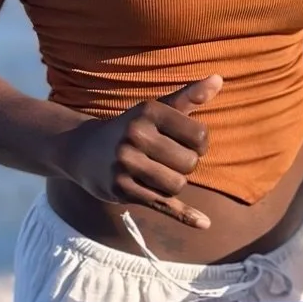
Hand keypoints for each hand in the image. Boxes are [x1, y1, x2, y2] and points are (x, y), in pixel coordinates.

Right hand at [54, 76, 221, 227]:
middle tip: (166, 160)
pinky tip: (205, 223)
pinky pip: (163, 205)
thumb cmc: (130, 129)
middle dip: (184, 165)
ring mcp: (126, 164)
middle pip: (189, 163)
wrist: (83, 151)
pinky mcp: (122, 190)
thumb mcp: (155, 110)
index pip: (200, 135)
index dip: (199, 143)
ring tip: (156, 173)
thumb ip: (189, 97)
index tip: (185, 142)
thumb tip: (219, 78)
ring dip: (173, 182)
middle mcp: (135, 136)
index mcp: (148, 112)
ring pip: (177, 184)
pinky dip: (186, 216)